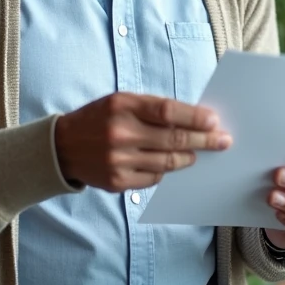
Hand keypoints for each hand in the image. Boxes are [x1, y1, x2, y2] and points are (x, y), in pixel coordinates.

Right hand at [54, 93, 231, 192]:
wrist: (62, 147)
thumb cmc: (99, 119)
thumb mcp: (121, 102)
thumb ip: (153, 108)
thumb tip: (193, 119)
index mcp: (122, 106)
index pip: (168, 112)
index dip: (195, 117)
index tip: (214, 120)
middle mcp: (120, 133)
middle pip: (173, 139)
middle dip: (203, 140)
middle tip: (223, 141)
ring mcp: (118, 160)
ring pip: (167, 162)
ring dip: (188, 157)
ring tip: (198, 153)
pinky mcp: (117, 181)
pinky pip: (153, 178)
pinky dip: (164, 171)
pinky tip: (168, 164)